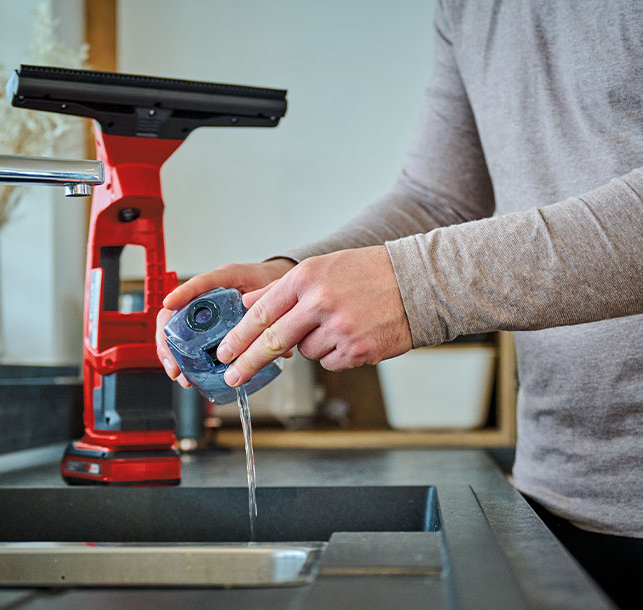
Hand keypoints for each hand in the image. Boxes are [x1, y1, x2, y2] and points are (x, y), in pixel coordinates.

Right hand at [155, 258, 295, 387]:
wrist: (267, 279)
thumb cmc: (265, 282)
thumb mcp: (271, 294)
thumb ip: (274, 317)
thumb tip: (283, 348)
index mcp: (225, 278)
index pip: (201, 282)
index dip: (183, 292)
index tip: (170, 303)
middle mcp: (206, 292)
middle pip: (175, 311)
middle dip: (168, 339)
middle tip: (175, 364)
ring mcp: (200, 307)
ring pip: (174, 327)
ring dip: (171, 352)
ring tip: (178, 374)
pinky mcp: (201, 321)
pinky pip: (183, 337)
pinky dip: (181, 356)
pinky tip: (185, 373)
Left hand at [215, 245, 411, 386]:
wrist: (418, 283)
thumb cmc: (369, 273)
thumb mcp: (322, 268)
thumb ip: (282, 289)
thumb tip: (247, 302)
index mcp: (307, 279)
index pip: (262, 313)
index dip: (239, 336)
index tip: (224, 350)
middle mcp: (320, 303)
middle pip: (273, 341)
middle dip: (248, 361)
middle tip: (232, 375)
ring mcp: (340, 329)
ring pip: (306, 352)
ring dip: (311, 345)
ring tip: (337, 324)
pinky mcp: (357, 351)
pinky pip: (329, 362)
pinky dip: (334, 354)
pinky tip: (352, 335)